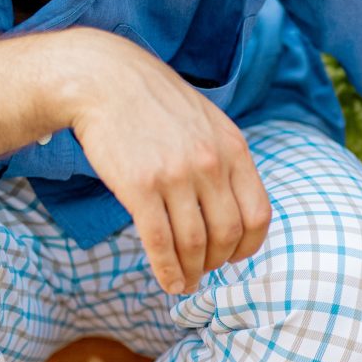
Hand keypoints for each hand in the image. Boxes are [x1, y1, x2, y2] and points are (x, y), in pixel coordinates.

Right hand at [44, 30, 271, 293]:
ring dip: (192, 272)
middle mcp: (211, 163)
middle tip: (204, 270)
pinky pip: (160, 242)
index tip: (234, 256)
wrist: (104, 79)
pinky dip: (167, 270)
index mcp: (233, 148)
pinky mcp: (140, 186)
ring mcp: (176, 175)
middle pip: (228, 234)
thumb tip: (236, 205)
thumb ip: (225, 159)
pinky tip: (167, 281)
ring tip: (185, 281)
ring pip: (195, 243)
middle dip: (217, 261)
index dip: (249, 245)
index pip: (258, 214)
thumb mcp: (206, 121)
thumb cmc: (154, 103)